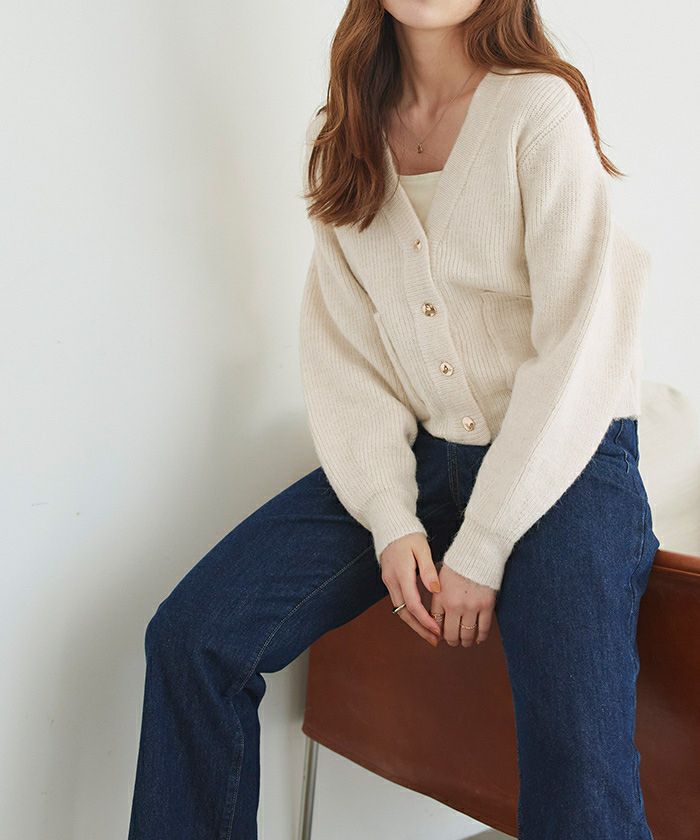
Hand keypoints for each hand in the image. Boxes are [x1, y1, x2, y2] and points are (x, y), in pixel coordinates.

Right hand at [379, 532, 441, 647]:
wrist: (390, 526)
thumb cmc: (409, 535)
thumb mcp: (422, 549)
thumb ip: (429, 570)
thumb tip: (436, 590)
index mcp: (401, 573)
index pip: (412, 604)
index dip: (425, 619)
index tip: (438, 630)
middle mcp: (392, 581)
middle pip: (404, 613)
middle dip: (420, 629)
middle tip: (435, 641)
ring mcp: (389, 582)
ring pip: (400, 610)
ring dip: (414, 624)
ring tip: (430, 635)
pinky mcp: (390, 581)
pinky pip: (399, 603)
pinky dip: (410, 614)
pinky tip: (421, 619)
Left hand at [430, 563, 496, 647]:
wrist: (478, 553)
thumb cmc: (458, 564)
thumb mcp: (440, 579)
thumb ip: (438, 598)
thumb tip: (435, 618)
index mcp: (440, 597)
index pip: (436, 624)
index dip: (437, 633)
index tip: (440, 635)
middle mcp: (454, 605)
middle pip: (450, 634)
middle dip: (451, 641)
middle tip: (453, 641)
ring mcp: (471, 607)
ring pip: (467, 635)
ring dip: (465, 641)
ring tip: (465, 641)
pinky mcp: (486, 606)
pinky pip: (483, 629)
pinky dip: (480, 637)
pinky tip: (478, 638)